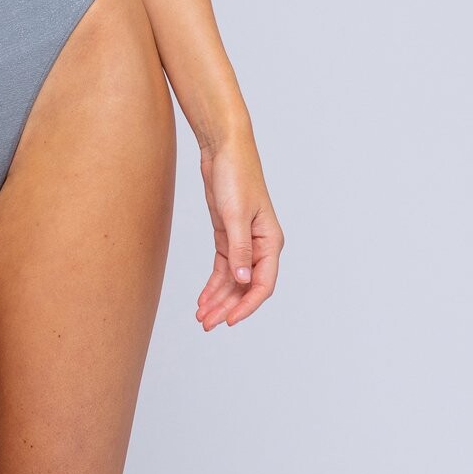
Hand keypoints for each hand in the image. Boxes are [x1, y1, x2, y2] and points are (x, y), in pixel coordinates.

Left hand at [195, 131, 282, 329]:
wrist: (223, 149)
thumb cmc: (236, 175)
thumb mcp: (235, 215)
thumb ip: (240, 250)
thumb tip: (244, 281)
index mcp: (270, 241)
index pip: (263, 284)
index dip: (247, 306)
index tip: (230, 321)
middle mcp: (259, 245)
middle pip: (246, 287)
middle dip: (227, 307)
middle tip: (207, 324)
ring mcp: (243, 242)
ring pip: (233, 280)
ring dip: (218, 299)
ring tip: (202, 317)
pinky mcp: (227, 235)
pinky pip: (223, 268)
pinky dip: (213, 284)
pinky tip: (203, 298)